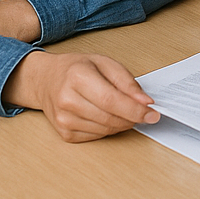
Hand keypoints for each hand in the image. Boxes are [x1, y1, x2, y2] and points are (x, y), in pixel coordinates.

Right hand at [2, 51, 159, 142]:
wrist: (46, 80)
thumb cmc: (77, 68)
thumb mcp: (105, 62)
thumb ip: (126, 81)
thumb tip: (145, 102)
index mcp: (77, 77)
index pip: (111, 100)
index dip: (134, 110)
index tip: (153, 114)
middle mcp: (67, 100)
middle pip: (109, 117)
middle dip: (133, 117)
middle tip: (146, 113)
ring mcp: (63, 120)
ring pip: (105, 129)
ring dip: (122, 123)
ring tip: (125, 110)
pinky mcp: (64, 133)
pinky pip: (96, 136)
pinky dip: (109, 128)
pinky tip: (108, 115)